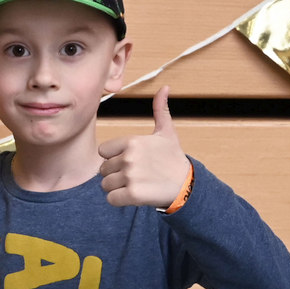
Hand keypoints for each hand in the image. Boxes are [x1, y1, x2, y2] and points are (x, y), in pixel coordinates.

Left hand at [96, 85, 190, 207]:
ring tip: (134, 185)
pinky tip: (133, 196)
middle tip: (134, 175)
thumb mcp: (167, 132)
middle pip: (103, 169)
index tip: (128, 161)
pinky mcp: (133, 194)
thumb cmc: (174, 158)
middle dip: (115, 174)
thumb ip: (160, 110)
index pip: (103, 152)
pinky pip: (111, 199)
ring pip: (105, 185)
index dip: (113, 158)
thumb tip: (165, 88)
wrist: (186, 185)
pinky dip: (119, 200)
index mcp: (132, 142)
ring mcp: (130, 176)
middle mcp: (129, 158)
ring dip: (116, 188)